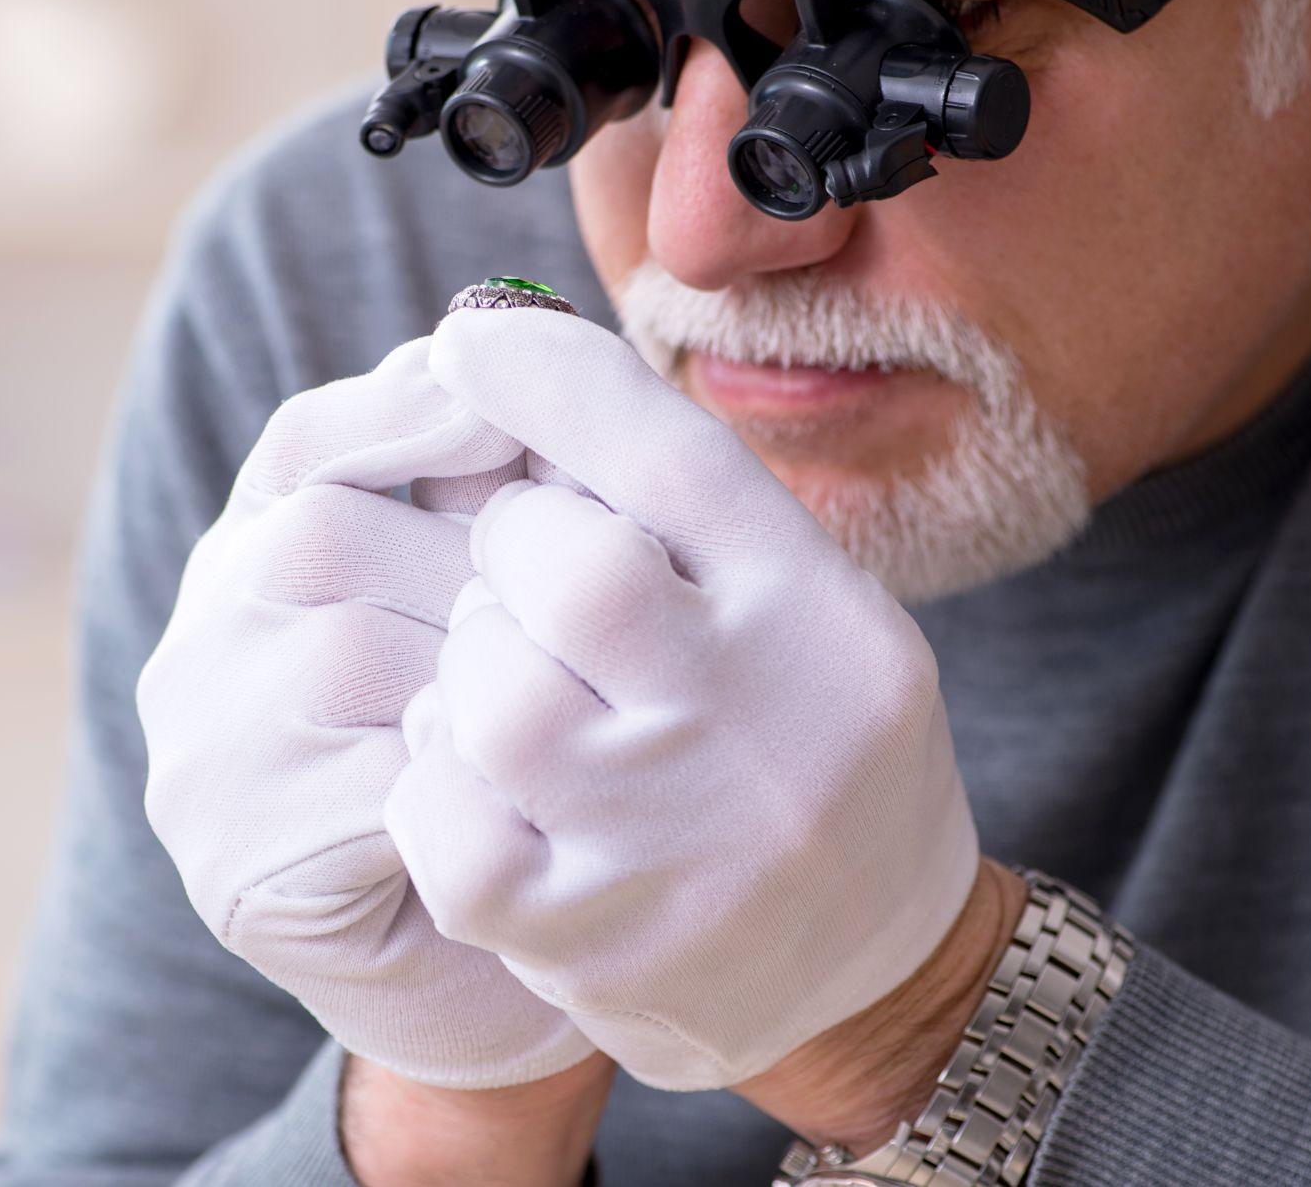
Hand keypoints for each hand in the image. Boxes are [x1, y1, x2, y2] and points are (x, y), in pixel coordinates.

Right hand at [138, 337, 595, 1087]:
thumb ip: (483, 493)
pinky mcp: (238, 868)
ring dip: (481, 665)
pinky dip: (467, 771)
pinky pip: (367, 780)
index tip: (526, 421)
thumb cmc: (512, 766)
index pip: (306, 444)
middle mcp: (197, 652)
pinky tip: (529, 785)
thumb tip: (523, 327)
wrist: (496, 977)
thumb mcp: (486, 604)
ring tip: (569, 695)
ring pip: (346, 650)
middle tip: (584, 601)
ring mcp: (202, 762)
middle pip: (322, 534)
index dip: (418, 413)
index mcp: (249, 564)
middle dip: (473, 555)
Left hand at [382, 309, 979, 1090]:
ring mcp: (676, 849)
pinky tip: (497, 789)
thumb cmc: (800, 743)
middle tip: (529, 583)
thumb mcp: (795, 608)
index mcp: (823, 622)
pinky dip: (439, 781)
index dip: (554, 382)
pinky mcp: (590, 944)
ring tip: (524, 697)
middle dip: (512, 553)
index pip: (676, 461)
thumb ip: (678, 507)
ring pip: (486, 692)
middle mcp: (764, 728)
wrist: (871, 973)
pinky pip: (439, 812)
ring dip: (470, 673)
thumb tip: (502, 360)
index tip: (467, 337)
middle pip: (565, 569)